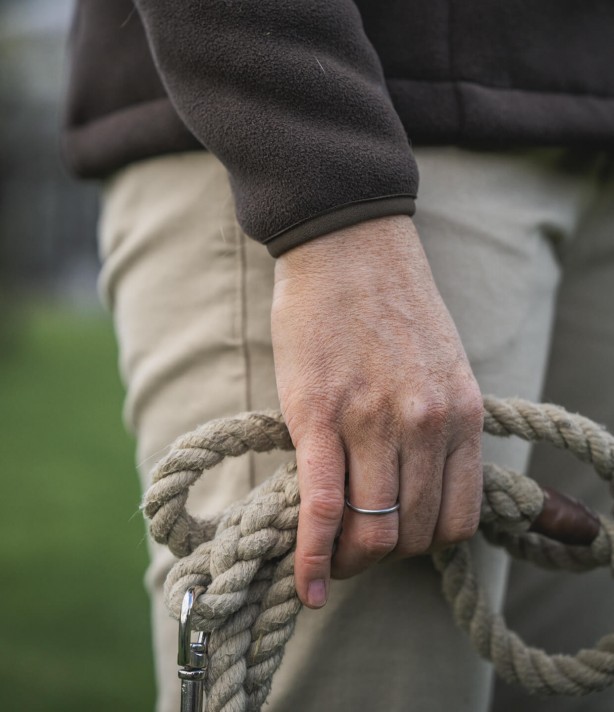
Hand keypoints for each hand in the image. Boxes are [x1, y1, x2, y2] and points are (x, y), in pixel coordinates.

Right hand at [271, 215, 482, 608]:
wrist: (346, 244)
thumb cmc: (389, 302)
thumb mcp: (441, 364)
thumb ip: (437, 425)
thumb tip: (412, 484)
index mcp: (462, 413)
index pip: (458, 519)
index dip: (425, 543)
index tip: (397, 538)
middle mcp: (426, 424)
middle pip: (413, 533)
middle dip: (384, 555)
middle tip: (357, 548)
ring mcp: (372, 421)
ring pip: (373, 532)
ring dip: (351, 562)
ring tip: (331, 560)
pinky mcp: (317, 415)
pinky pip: (323, 507)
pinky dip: (314, 556)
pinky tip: (305, 583)